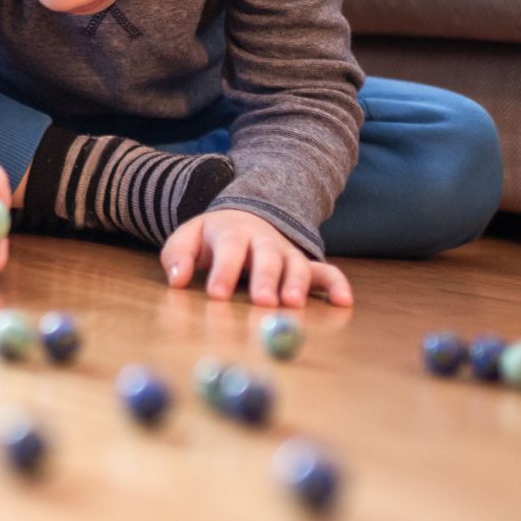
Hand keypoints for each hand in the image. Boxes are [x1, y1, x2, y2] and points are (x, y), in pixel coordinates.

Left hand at [161, 208, 353, 306]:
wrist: (244, 216)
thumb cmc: (212, 238)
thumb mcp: (188, 238)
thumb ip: (177, 256)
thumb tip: (176, 279)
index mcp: (232, 232)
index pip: (229, 249)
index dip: (223, 271)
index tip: (216, 295)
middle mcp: (263, 241)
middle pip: (266, 257)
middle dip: (265, 279)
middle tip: (262, 302)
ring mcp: (286, 252)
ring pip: (296, 265)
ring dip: (296, 284)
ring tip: (292, 304)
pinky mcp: (304, 264)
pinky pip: (325, 272)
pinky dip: (336, 284)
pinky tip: (344, 302)